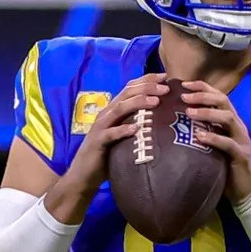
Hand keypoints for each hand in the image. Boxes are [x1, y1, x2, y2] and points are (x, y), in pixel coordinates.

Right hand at [52, 74, 168, 219]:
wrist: (85, 174)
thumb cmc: (109, 154)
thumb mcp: (125, 135)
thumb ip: (137, 123)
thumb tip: (163, 117)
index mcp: (114, 110)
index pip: (130, 88)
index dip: (146, 80)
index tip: (165, 77)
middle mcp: (107, 114)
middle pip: (127, 94)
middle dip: (147, 88)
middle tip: (165, 88)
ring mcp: (102, 127)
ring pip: (120, 109)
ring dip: (138, 103)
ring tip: (155, 101)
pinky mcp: (98, 142)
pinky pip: (111, 134)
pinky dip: (124, 129)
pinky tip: (136, 128)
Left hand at [180, 82, 250, 200]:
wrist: (246, 188)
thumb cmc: (226, 164)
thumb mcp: (213, 143)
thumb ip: (202, 130)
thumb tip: (175, 120)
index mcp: (230, 120)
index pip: (218, 96)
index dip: (202, 87)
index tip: (183, 84)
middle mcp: (237, 126)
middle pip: (223, 101)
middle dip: (203, 96)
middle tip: (184, 97)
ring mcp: (241, 139)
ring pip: (227, 118)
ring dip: (207, 113)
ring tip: (189, 113)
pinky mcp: (241, 155)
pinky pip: (228, 143)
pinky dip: (213, 138)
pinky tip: (199, 137)